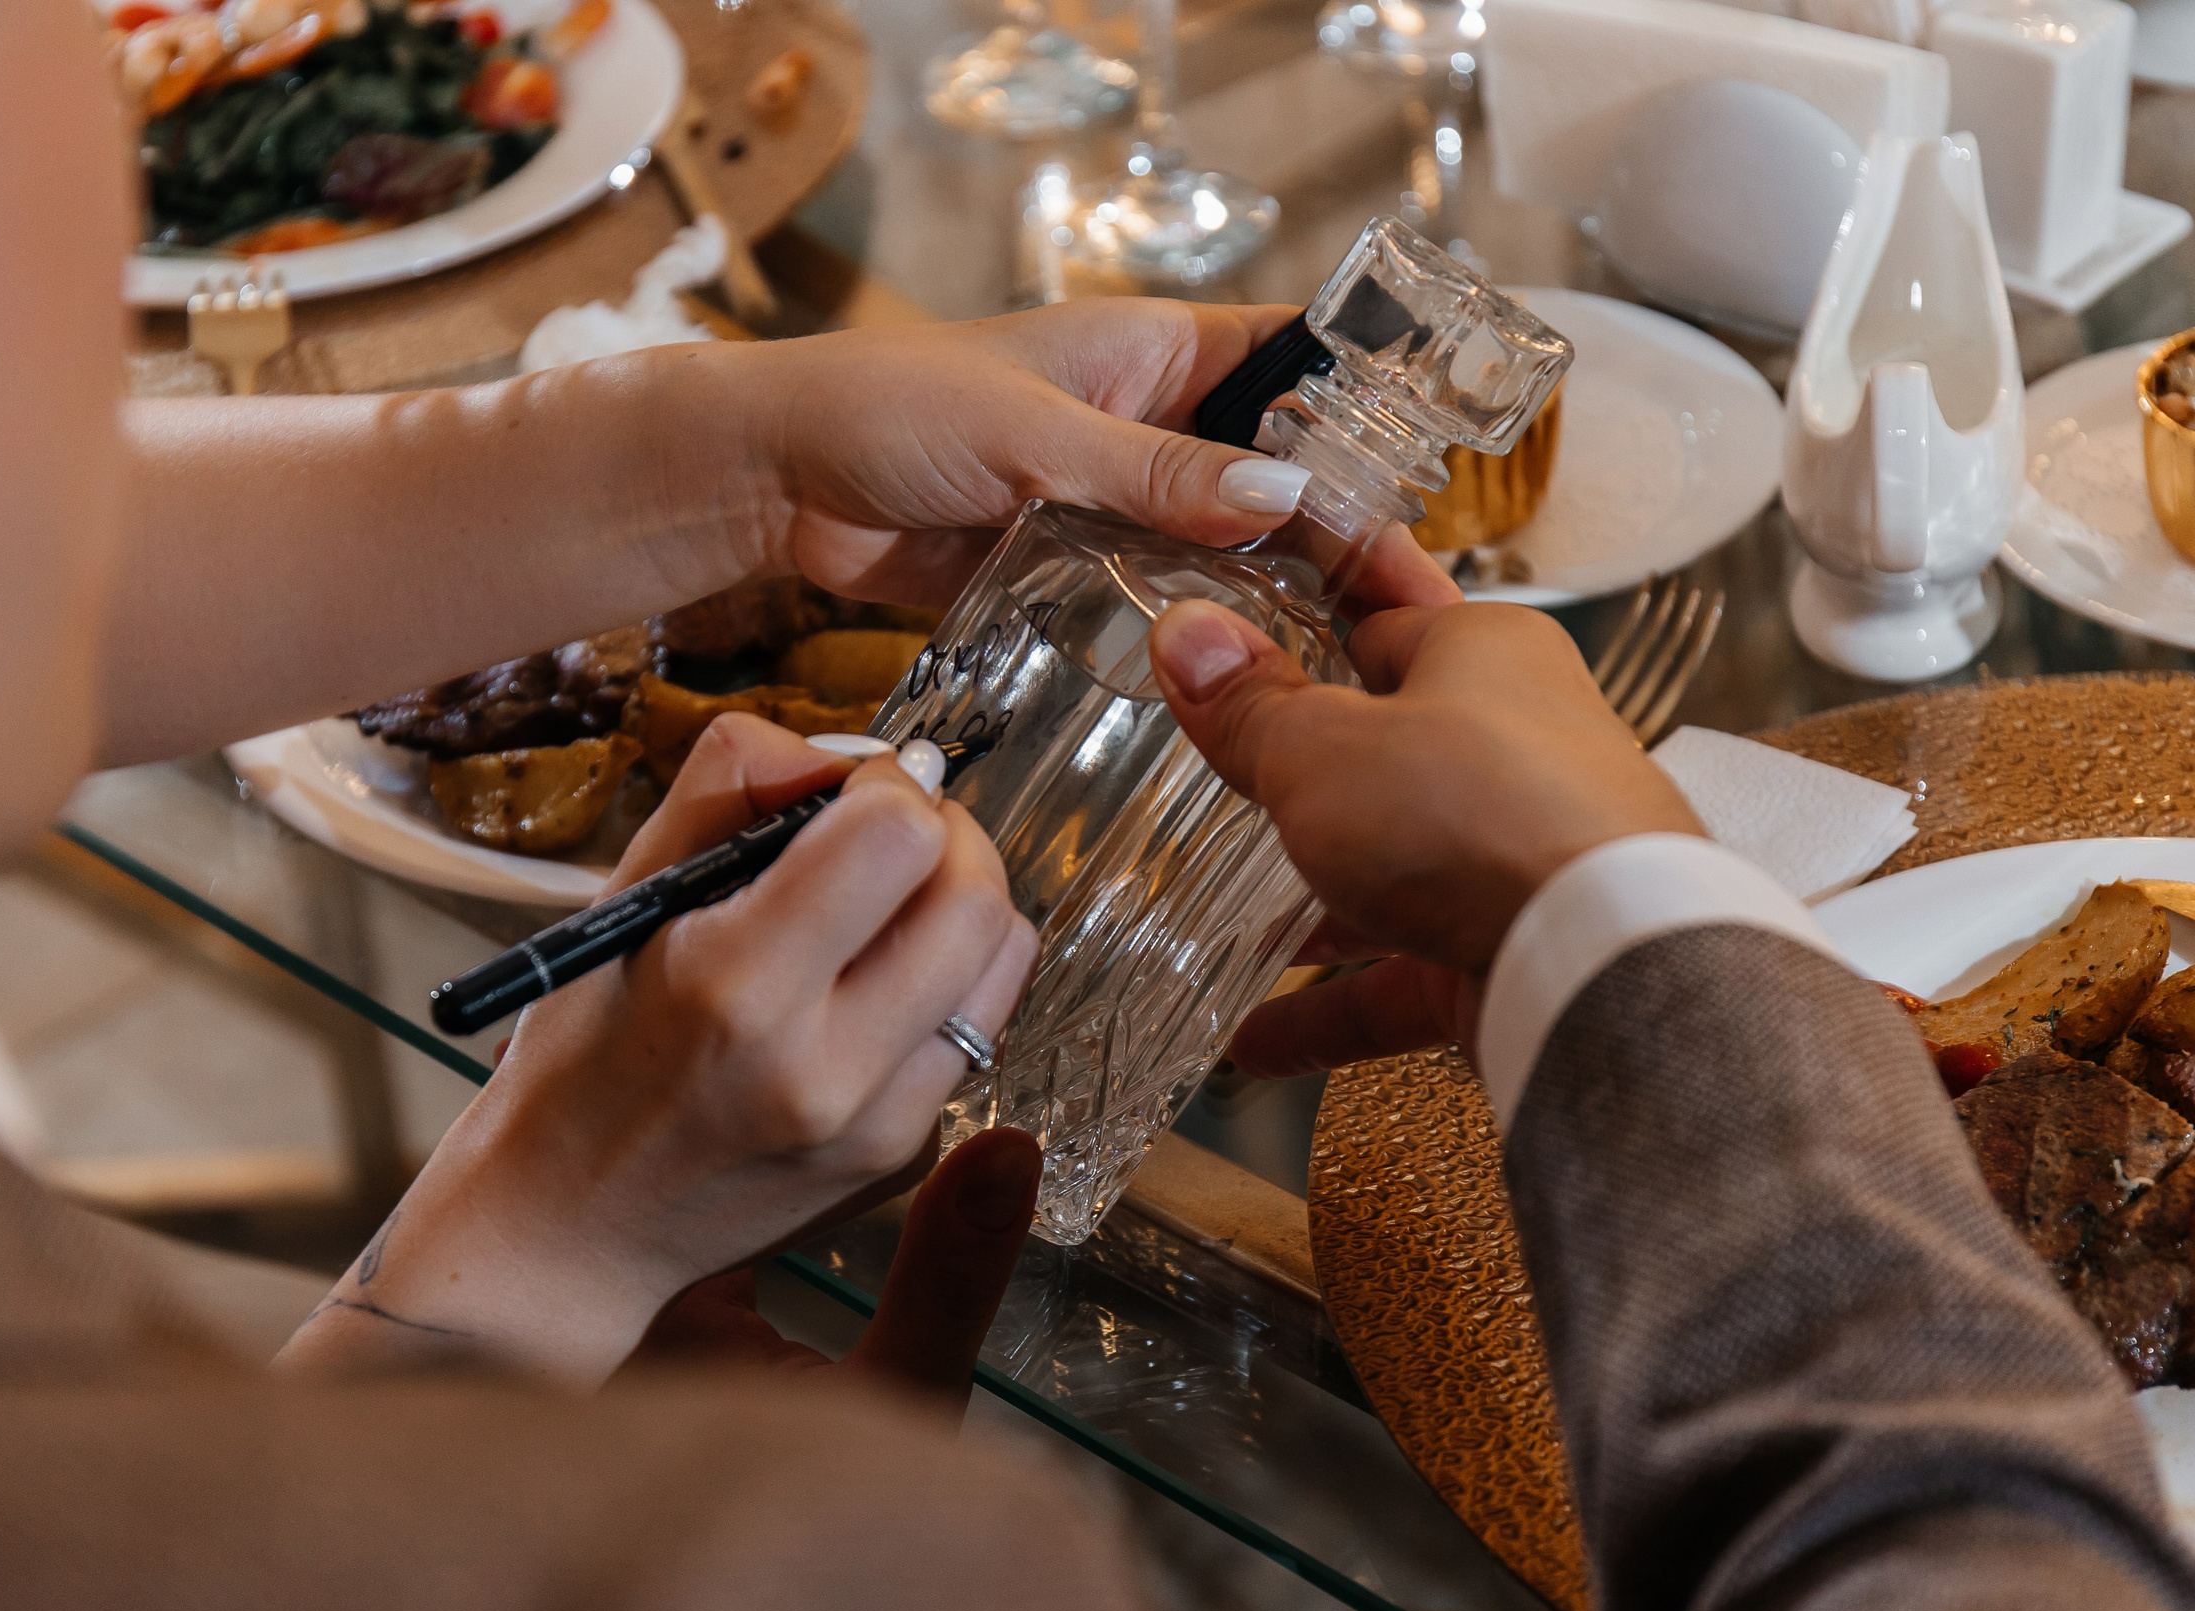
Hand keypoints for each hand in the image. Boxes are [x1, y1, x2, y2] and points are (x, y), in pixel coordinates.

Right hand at [275, 717, 1039, 1387]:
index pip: (899, 838)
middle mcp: (823, 1067)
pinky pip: (977, 1026)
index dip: (887, 787)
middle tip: (892, 831)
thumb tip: (842, 754)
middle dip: (948, 834)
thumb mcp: (625, 898)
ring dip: (963, 900)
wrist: (572, 1229)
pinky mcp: (903, 1155)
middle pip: (977, 897)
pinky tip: (872, 984)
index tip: (850, 791)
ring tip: (890, 901)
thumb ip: (729, 788)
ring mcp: (876, 1126)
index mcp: (735, 987)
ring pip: (1003, 960)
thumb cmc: (582, 1054)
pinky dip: (946, 978)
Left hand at [731, 302, 1461, 620]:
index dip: (1359, 410)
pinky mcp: (1071, 567)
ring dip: (1261, 589)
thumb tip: (1281, 494)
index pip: (1290, 361)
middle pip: (1270, 467)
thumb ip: (1156, 472)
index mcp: (1151, 351)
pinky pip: (1153, 597)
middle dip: (1326, 525)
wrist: (776, 480)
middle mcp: (1147, 422)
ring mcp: (1110, 499)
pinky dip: (1191, 628)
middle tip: (1388, 603)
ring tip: (1333, 653)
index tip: (1418, 483)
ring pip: (1218, 543)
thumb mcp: (1034, 433)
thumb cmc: (886, 407)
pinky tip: (1237, 676)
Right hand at [1147, 600, 1700, 1077]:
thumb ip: (1247, 707)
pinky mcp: (1520, 948)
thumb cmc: (1480, 818)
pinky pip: (1409, 976)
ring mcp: (1522, 854)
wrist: (1600, 968)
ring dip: (1314, 906)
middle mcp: (1517, 747)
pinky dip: (1336, 1007)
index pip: (1382, 621)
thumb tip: (1188, 637)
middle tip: (1214, 787)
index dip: (1303, 633)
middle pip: (1390, 753)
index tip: (1234, 649)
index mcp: (1487, 654)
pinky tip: (1258, 1043)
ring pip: (1398, 872)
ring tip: (1222, 930)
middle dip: (1307, 784)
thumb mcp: (1321, 749)